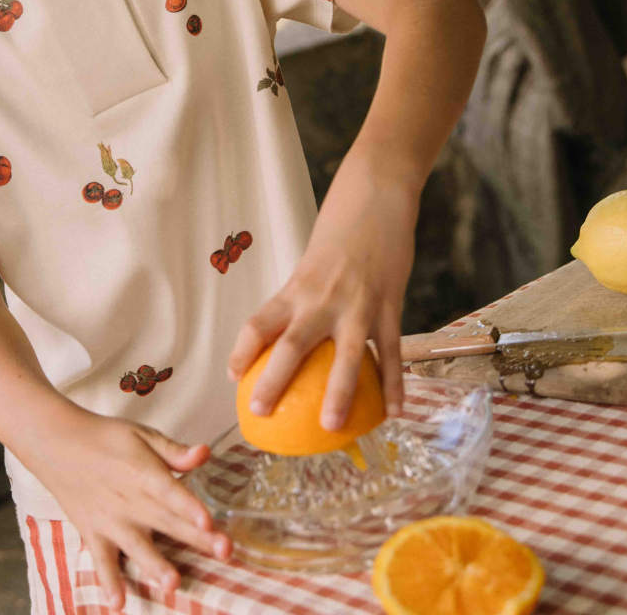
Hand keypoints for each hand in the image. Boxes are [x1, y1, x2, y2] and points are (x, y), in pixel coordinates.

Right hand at [25, 407, 231, 610]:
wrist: (57, 444)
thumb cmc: (104, 437)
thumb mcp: (141, 435)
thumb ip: (173, 450)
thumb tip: (205, 452)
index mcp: (143, 472)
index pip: (170, 491)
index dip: (190, 506)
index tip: (210, 521)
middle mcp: (129, 500)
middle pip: (167, 521)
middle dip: (197, 538)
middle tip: (225, 551)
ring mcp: (110, 520)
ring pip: (137, 546)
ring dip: (156, 565)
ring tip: (173, 583)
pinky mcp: (93, 534)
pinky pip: (102, 561)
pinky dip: (108, 581)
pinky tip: (118, 602)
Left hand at [226, 176, 416, 428]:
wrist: (375, 199)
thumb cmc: (340, 234)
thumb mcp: (311, 265)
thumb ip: (303, 299)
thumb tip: (291, 338)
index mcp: (296, 287)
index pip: (259, 322)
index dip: (242, 350)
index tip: (233, 376)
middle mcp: (321, 298)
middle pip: (291, 346)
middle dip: (273, 381)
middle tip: (259, 412)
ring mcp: (357, 304)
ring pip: (346, 358)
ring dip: (338, 396)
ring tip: (329, 428)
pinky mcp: (389, 306)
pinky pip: (390, 353)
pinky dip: (393, 385)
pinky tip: (394, 413)